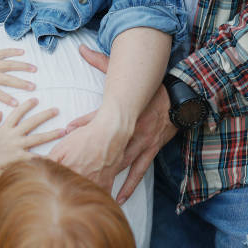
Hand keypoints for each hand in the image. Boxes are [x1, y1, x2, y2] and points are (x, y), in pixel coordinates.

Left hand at [0, 49, 36, 119]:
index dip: (6, 98)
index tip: (17, 103)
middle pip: (5, 78)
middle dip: (19, 82)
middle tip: (32, 86)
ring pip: (7, 64)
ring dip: (21, 66)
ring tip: (34, 69)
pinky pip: (1, 52)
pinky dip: (11, 51)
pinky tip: (22, 52)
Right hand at [0, 98, 65, 193]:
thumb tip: (0, 112)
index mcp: (4, 129)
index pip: (16, 113)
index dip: (26, 105)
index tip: (36, 99)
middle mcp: (13, 136)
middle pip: (31, 122)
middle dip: (45, 115)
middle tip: (56, 110)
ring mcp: (17, 147)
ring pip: (38, 138)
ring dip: (51, 134)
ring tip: (63, 131)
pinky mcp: (20, 158)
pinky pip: (36, 157)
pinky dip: (45, 157)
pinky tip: (56, 156)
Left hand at [65, 45, 176, 202]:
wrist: (181, 98)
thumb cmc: (150, 88)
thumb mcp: (127, 74)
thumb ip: (102, 61)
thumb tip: (82, 48)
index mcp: (124, 111)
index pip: (100, 117)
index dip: (83, 124)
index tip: (67, 130)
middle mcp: (131, 129)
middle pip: (108, 145)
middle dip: (91, 156)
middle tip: (73, 168)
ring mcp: (141, 142)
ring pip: (121, 163)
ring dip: (107, 176)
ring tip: (92, 188)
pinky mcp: (151, 151)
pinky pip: (138, 172)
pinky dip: (128, 185)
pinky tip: (119, 198)